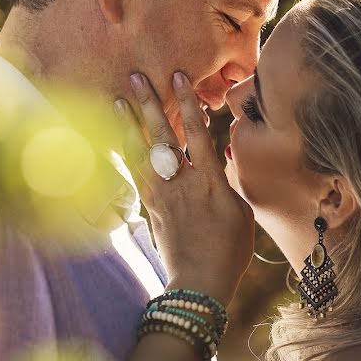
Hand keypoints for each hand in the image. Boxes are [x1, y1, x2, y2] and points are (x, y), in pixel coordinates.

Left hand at [116, 72, 254, 305]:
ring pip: (143, 152)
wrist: (199, 283)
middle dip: (150, 103)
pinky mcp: (150, 209)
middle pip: (164, 135)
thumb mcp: (242, 213)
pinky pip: (135, 174)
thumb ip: (229, 181)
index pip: (198, 133)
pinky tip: (118, 137)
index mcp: (211, 182)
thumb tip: (220, 158)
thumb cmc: (229, 251)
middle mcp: (183, 183)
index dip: (187, 103)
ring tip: (118, 98)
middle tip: (137, 76)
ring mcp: (163, 196)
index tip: (179, 78)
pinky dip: (126, 152)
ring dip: (130, 123)